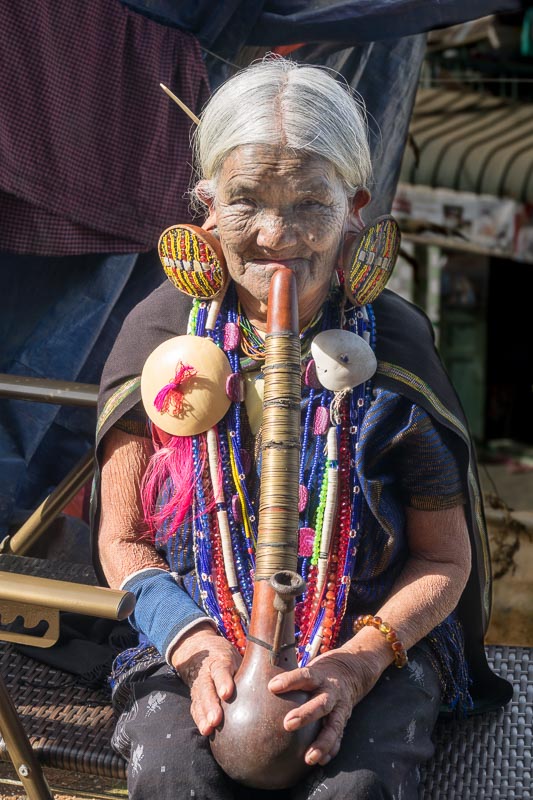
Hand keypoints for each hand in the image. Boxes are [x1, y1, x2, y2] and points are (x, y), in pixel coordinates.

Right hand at [170, 622, 241, 734]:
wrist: (203, 650)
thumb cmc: (229, 659)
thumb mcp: (237, 657)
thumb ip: (249, 668)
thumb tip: (276, 682)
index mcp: (219, 660)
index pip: (220, 669)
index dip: (223, 681)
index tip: (227, 693)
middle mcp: (207, 673)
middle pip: (207, 688)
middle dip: (211, 704)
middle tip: (216, 719)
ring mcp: (199, 685)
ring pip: (199, 699)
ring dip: (203, 715)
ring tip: (208, 729)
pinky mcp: (196, 696)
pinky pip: (195, 708)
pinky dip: (199, 719)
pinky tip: (206, 731)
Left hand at [267, 649, 378, 765]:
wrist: (349, 673)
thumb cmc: (318, 674)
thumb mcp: (308, 668)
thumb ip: (289, 676)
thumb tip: (258, 679)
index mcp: (320, 676)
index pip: (305, 675)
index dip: (289, 680)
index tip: (272, 686)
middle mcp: (332, 692)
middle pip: (321, 703)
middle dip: (306, 715)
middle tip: (287, 724)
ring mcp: (340, 709)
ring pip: (334, 727)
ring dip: (322, 742)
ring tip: (309, 758)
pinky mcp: (343, 722)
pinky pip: (339, 738)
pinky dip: (331, 750)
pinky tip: (321, 761)